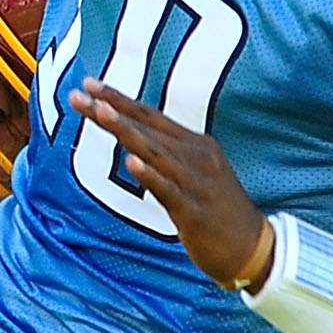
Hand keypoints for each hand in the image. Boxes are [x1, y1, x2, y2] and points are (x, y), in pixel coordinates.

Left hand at [73, 79, 272, 290]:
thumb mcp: (197, 172)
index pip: (150, 116)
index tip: (89, 84)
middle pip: (146, 127)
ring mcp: (195, 182)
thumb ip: (169, 154)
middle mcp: (196, 156)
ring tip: (100, 112)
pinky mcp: (193, 211)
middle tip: (79, 93)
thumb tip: (133, 141)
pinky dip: (149, 175)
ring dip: (125, 130)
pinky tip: (131, 161)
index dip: (119, 99)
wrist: (252, 248)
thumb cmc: (218, 210)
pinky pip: (167, 190)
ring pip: (153, 151)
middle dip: (110, 108)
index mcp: (195, 144)